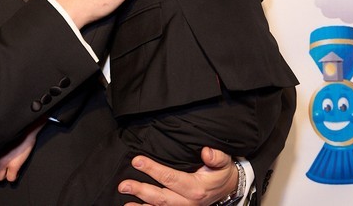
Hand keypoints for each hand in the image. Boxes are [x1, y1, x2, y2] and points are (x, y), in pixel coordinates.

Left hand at [0, 121, 43, 181]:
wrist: (26, 130)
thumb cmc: (14, 133)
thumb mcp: (0, 139)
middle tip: (3, 167)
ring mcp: (4, 162)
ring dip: (4, 174)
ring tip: (9, 170)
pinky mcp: (14, 166)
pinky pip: (10, 178)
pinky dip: (14, 176)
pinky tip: (16, 171)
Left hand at [118, 147, 237, 205]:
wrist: (229, 189)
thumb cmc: (221, 173)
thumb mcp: (224, 163)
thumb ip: (217, 156)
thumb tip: (206, 152)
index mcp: (196, 188)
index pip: (170, 178)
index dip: (152, 169)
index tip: (137, 160)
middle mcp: (188, 202)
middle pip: (160, 197)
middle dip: (141, 190)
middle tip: (123, 184)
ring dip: (140, 204)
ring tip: (125, 199)